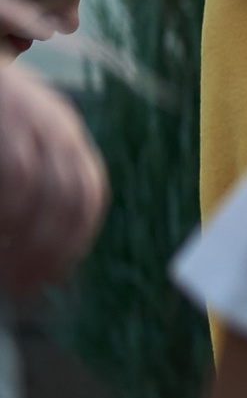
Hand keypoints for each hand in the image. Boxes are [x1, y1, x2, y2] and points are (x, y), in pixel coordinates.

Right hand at [0, 60, 106, 293]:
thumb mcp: (14, 130)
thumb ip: (31, 166)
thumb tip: (29, 231)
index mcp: (65, 130)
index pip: (88, 193)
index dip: (75, 239)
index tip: (54, 274)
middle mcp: (56, 123)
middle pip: (72, 199)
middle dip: (51, 251)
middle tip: (24, 287)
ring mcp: (30, 115)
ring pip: (44, 193)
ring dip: (26, 240)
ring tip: (6, 273)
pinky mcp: (7, 110)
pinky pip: (17, 176)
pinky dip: (9, 213)